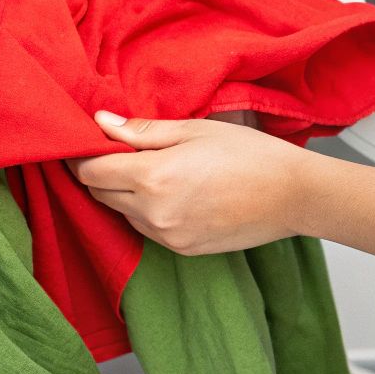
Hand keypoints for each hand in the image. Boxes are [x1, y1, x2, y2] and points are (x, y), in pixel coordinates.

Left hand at [68, 112, 313, 254]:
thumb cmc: (247, 154)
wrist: (292, 195)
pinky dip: (146, 211)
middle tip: (118, 152)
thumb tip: (100, 123)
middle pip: (100, 194)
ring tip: (152, 171)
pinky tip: (171, 192)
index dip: (82, 156)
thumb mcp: (192, 130)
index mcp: (152, 178)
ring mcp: (166, 236)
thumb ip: (140, 131)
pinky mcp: (180, 250)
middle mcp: (153, 213)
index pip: (91, 172)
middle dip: (100, 173)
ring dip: (123, 193)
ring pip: (121, 213)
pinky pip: (145, 229)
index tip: (87, 143)